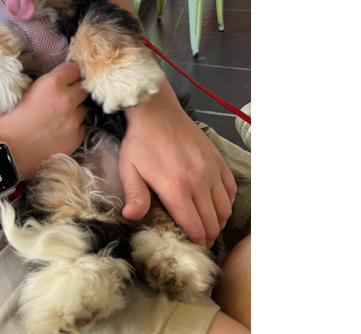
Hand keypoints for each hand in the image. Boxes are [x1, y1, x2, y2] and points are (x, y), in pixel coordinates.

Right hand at [0, 62, 88, 180]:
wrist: (9, 147)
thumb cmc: (12, 118)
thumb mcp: (30, 90)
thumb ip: (50, 82)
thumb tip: (64, 80)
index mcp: (52, 83)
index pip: (74, 69)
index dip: (71, 74)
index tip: (69, 79)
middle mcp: (67, 99)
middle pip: (84, 88)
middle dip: (76, 92)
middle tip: (64, 99)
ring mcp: (73, 119)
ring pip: (84, 109)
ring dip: (75, 111)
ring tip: (60, 119)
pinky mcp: (76, 137)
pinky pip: (82, 127)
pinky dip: (74, 128)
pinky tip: (60, 132)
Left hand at [119, 82, 236, 248]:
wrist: (157, 112)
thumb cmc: (140, 142)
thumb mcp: (129, 169)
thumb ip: (135, 195)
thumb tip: (131, 217)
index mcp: (176, 188)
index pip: (195, 227)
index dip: (196, 244)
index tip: (191, 249)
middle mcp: (199, 181)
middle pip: (213, 223)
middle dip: (207, 238)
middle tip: (199, 243)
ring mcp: (212, 170)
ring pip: (225, 209)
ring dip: (218, 222)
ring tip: (207, 227)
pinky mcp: (219, 161)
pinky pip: (231, 190)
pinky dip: (226, 203)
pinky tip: (214, 205)